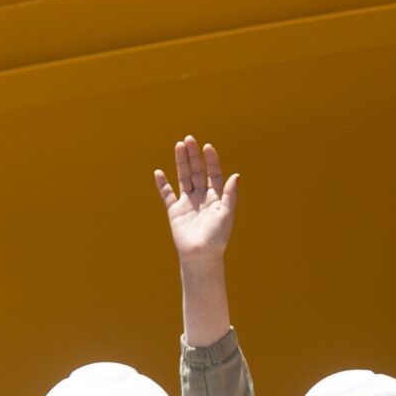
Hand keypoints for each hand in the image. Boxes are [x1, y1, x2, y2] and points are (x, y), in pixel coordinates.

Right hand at [156, 135, 237, 265]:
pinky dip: (162, 184)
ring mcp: (188, 203)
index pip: (213, 174)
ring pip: (183, 178)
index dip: (211, 160)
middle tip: (189, 139)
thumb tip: (236, 175)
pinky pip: (167, 195)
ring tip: (178, 146)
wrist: (201, 256)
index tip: (207, 147)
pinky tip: (159, 172)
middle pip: (197, 171)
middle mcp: (202, 197)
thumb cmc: (217, 238)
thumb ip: (229, 194)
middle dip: (193, 156)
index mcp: (216, 197)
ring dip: (180, 162)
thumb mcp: (226, 214)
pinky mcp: (175, 211)